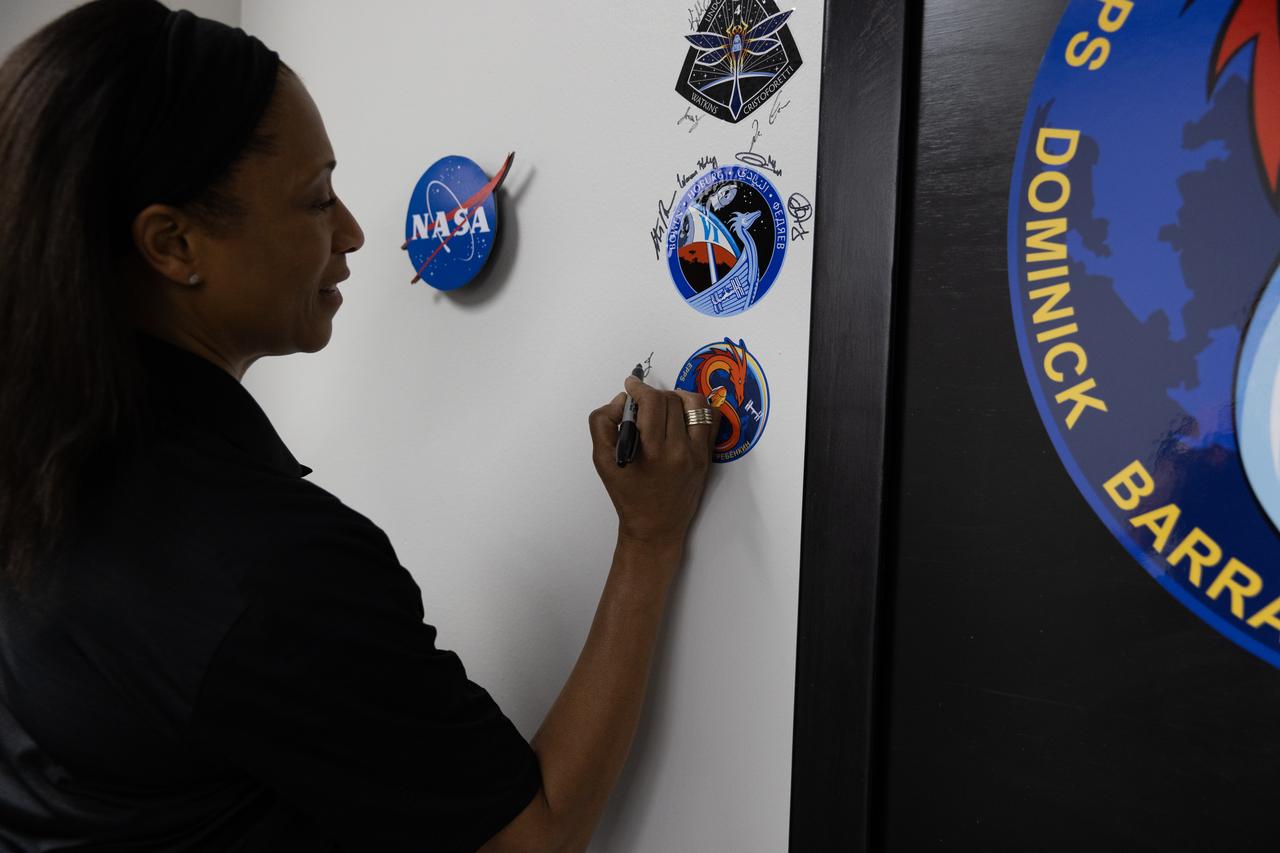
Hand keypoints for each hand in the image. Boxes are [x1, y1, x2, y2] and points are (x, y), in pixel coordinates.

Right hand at [588, 375, 722, 547]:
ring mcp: (698, 454)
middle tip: (641, 403)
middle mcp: (680, 451)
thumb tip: (621, 400)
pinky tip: (683, 413)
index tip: (631, 385)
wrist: (655, 527)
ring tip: (663, 404)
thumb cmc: (628, 495)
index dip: (639, 388)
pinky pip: (711, 420)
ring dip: (677, 396)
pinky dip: (698, 408)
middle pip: (671, 401)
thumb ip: (603, 423)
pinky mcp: (707, 456)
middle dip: (653, 395)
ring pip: (695, 404)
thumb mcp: (602, 461)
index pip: (653, 403)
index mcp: (653, 453)